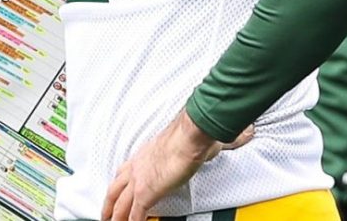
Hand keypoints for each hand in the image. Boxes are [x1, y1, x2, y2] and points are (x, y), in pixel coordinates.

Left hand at [101, 111, 253, 220]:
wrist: (189, 136)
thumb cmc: (192, 136)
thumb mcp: (196, 141)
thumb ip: (211, 143)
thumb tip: (241, 135)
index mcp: (144, 154)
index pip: (125, 170)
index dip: (120, 183)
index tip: (117, 191)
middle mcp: (137, 166)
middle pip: (115, 189)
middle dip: (109, 204)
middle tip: (105, 215)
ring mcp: (139, 180)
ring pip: (120, 205)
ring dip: (115, 218)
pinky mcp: (146, 193)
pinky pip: (135, 215)